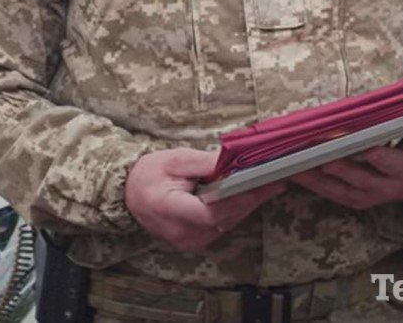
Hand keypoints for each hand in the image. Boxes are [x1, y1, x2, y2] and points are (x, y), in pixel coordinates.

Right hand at [125, 148, 285, 252]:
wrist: (130, 194)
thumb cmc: (149, 174)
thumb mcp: (175, 160)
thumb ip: (205, 163)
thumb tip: (234, 161)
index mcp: (169, 209)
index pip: (209, 212)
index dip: (235, 199)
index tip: (257, 184)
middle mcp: (179, 232)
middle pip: (223, 219)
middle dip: (249, 199)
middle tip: (272, 182)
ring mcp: (187, 241)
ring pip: (225, 224)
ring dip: (245, 205)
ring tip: (266, 186)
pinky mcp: (194, 243)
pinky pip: (220, 228)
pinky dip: (233, 212)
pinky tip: (246, 197)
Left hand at [289, 115, 402, 209]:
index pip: (394, 165)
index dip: (379, 158)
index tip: (364, 147)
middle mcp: (392, 186)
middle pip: (362, 180)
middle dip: (339, 166)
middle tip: (317, 152)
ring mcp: (373, 195)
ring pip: (343, 189)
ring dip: (318, 178)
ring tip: (295, 163)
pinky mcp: (358, 198)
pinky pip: (333, 194)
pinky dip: (314, 184)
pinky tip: (294, 171)